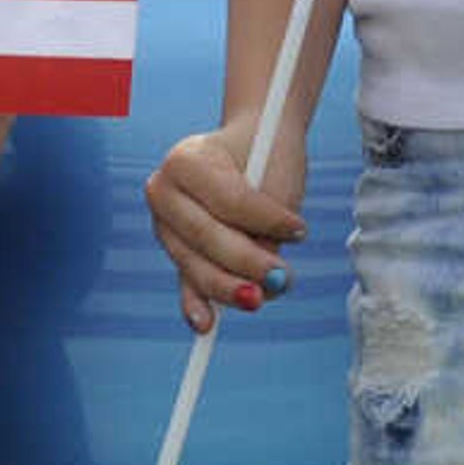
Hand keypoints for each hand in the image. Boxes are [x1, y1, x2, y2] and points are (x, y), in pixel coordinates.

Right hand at [144, 116, 309, 334]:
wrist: (249, 140)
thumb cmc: (266, 156)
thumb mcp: (275, 181)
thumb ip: (268, 229)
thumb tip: (266, 285)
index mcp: (186, 159)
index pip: (229, 201)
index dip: (265, 220)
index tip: (300, 229)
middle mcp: (163, 189)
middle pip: (206, 236)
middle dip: (246, 262)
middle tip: (282, 277)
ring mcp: (163, 222)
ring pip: (196, 263)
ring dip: (230, 285)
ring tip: (261, 296)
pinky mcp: (173, 248)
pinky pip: (187, 278)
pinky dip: (199, 301)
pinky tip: (205, 324)